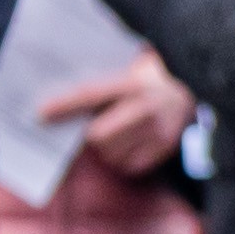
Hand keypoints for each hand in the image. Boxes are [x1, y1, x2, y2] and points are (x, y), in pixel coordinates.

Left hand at [38, 49, 195, 175]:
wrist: (194, 87)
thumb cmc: (146, 78)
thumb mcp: (128, 68)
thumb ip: (100, 79)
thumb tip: (55, 94)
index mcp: (134, 82)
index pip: (92, 94)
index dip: (65, 105)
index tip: (40, 114)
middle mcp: (148, 107)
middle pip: (98, 135)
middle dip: (88, 135)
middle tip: (86, 130)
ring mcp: (159, 131)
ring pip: (111, 153)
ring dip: (104, 148)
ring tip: (114, 133)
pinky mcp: (166, 149)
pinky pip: (128, 166)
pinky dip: (121, 158)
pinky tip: (128, 143)